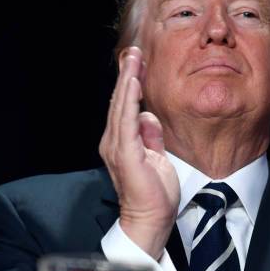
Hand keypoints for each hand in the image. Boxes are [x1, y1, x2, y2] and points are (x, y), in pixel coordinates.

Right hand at [99, 46, 179, 260]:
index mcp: (121, 142)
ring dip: (126, 80)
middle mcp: (114, 141)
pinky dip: (129, 100)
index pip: (124, 107)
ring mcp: (117, 147)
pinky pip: (127, 121)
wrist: (150, 219)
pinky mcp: (125, 153)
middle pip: (119, 102)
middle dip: (126, 75)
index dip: (129, 84)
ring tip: (132, 59)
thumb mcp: (156, 156)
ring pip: (120, 106)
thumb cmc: (154, 192)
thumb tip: (148, 117)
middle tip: (133, 52)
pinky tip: (133, 83)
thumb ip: (150, 136)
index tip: (137, 63)